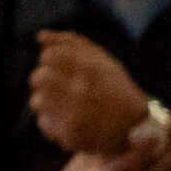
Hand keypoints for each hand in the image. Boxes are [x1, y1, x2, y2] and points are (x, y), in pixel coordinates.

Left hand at [28, 31, 152, 156]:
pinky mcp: (68, 135)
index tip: (59, 65)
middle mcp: (81, 90)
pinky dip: (51, 120)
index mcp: (92, 68)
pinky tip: (66, 118)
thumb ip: (73, 44)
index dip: (50, 59)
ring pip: (37, 101)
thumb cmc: (116, 89)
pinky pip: (43, 122)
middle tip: (56, 84)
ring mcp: (74, 114)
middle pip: (39, 77)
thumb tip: (39, 35)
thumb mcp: (103, 60)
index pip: (51, 55)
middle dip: (43, 79)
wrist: (133, 126)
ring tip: (62, 103)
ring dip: (46, 101)